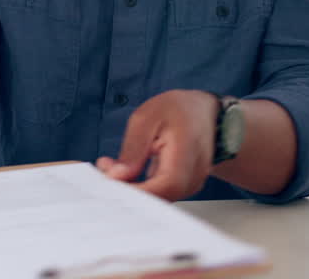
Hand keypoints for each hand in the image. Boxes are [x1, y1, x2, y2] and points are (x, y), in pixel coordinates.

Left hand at [96, 89, 219, 200]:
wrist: (204, 112)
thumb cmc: (178, 110)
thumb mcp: (146, 119)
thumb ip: (132, 150)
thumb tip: (116, 177)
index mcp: (186, 153)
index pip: (164, 186)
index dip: (135, 191)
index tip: (109, 184)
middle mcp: (194, 174)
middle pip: (160, 198)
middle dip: (128, 191)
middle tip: (105, 172)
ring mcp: (192, 184)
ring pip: (159, 199)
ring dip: (133, 189)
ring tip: (112, 167)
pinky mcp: (185, 187)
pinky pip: (162, 194)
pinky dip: (141, 187)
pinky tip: (125, 173)